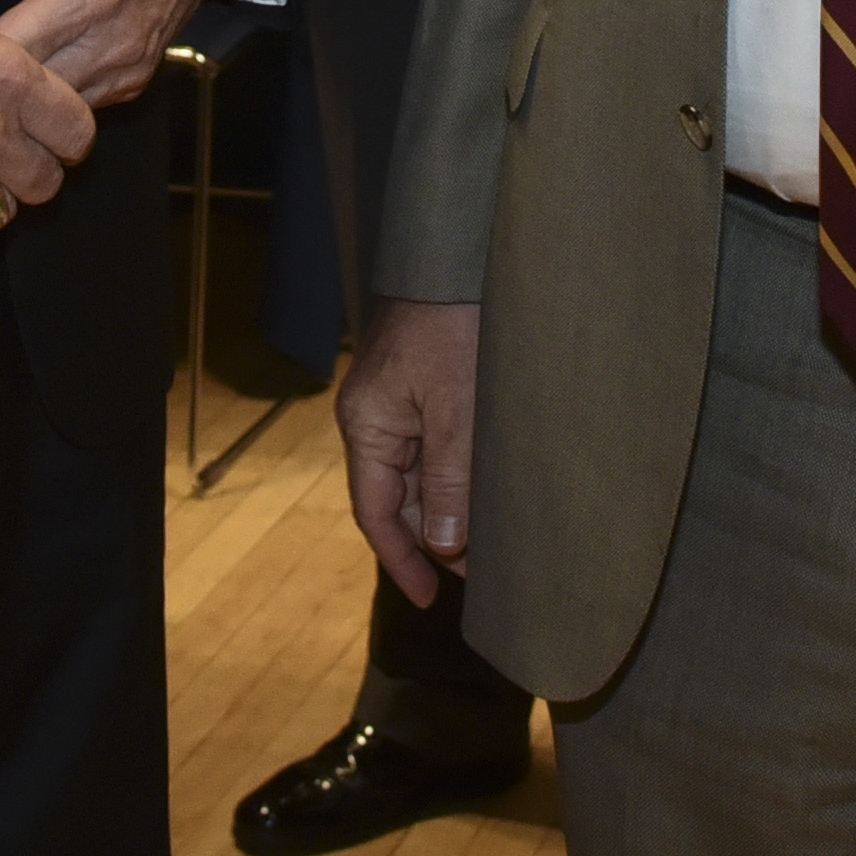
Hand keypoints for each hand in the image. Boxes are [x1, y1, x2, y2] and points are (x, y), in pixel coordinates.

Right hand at [342, 297, 482, 606]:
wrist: (455, 257)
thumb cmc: (453, 326)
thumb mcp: (456, 408)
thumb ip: (449, 477)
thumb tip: (443, 543)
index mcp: (367, 427)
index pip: (376, 514)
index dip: (402, 561)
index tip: (430, 599)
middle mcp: (372, 419)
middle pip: (398, 498)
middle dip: (435, 538)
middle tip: (482, 571)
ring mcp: (393, 402)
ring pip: (417, 474)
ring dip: (448, 507)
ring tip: (489, 539)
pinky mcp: (418, 387)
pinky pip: (430, 446)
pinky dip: (454, 475)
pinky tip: (483, 489)